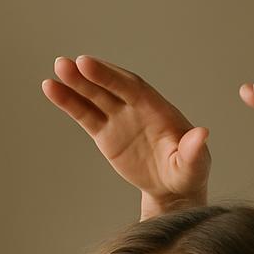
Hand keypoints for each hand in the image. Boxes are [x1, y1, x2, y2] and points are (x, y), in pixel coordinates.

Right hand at [42, 56, 210, 217]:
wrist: (172, 190)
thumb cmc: (187, 174)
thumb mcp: (194, 166)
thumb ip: (194, 150)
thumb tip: (202, 134)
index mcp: (159, 110)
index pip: (133, 88)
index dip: (111, 76)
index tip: (88, 64)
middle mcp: (137, 109)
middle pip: (111, 87)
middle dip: (91, 76)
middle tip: (67, 64)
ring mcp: (119, 118)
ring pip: (94, 97)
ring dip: (74, 84)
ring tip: (56, 70)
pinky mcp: (105, 132)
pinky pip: (85, 114)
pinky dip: (68, 102)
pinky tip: (51, 88)